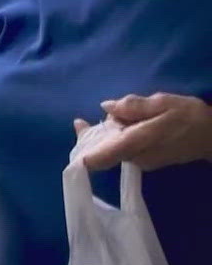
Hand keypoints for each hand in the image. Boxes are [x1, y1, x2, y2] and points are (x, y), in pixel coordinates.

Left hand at [77, 93, 211, 171]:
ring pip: (112, 150)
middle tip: (88, 120)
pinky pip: (122, 150)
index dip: (81, 148)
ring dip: (105, 135)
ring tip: (106, 119)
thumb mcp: (163, 103)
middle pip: (102, 151)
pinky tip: (119, 124)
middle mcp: (135, 157)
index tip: (75, 130)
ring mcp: (140, 162)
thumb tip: (106, 106)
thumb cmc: (189, 117)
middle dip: (92, 135)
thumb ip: (133, 106)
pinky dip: (116, 138)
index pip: (100, 157)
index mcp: (137, 143)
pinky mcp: (145, 161)